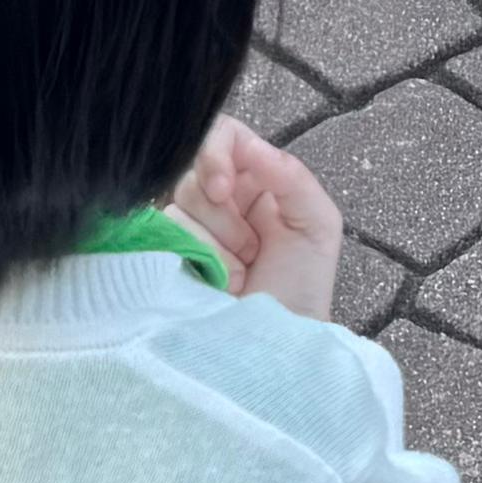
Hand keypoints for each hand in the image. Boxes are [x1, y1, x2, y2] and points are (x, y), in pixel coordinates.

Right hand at [172, 119, 342, 322]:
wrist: (278, 346)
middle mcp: (220, 198)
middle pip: (194, 171)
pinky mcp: (170, 255)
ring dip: (215, 245)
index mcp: (256, 180)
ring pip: (177, 204)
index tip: (223, 188)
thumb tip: (246, 143)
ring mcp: (192, 228)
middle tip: (252, 250)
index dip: (215, 154)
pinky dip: (198, 259)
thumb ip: (289, 174)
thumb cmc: (303, 287)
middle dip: (223, 215)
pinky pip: (165, 235)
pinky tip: (218, 282)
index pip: (222, 136)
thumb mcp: (316, 224)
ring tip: (240, 274)